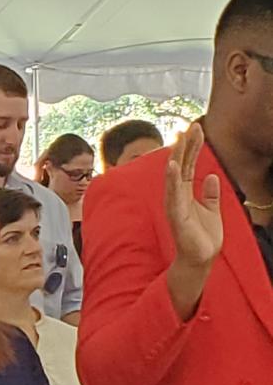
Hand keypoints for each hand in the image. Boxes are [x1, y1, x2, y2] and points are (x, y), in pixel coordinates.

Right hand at [165, 123, 221, 268]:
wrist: (201, 258)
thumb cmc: (203, 236)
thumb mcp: (212, 209)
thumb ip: (210, 193)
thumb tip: (212, 176)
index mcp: (186, 192)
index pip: (188, 165)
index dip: (193, 147)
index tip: (197, 129)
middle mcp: (177, 195)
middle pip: (180, 165)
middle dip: (186, 145)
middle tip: (191, 126)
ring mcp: (175, 203)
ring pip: (174, 175)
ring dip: (177, 157)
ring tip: (180, 139)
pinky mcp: (176, 214)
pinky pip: (172, 193)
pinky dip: (171, 178)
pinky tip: (172, 165)